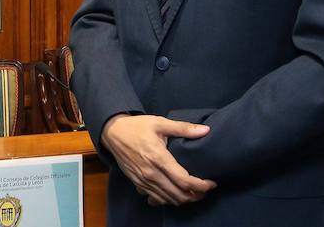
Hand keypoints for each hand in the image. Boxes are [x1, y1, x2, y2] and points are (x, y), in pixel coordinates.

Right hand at [101, 114, 215, 205]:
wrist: (113, 133)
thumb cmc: (136, 127)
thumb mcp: (160, 123)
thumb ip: (183, 128)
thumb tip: (205, 130)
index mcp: (158, 157)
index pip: (184, 180)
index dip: (201, 185)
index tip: (211, 183)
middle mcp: (151, 173)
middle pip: (178, 194)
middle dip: (196, 196)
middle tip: (206, 190)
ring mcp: (143, 180)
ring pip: (168, 200)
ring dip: (184, 200)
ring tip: (194, 194)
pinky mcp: (137, 183)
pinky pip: (156, 199)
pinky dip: (169, 200)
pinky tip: (176, 195)